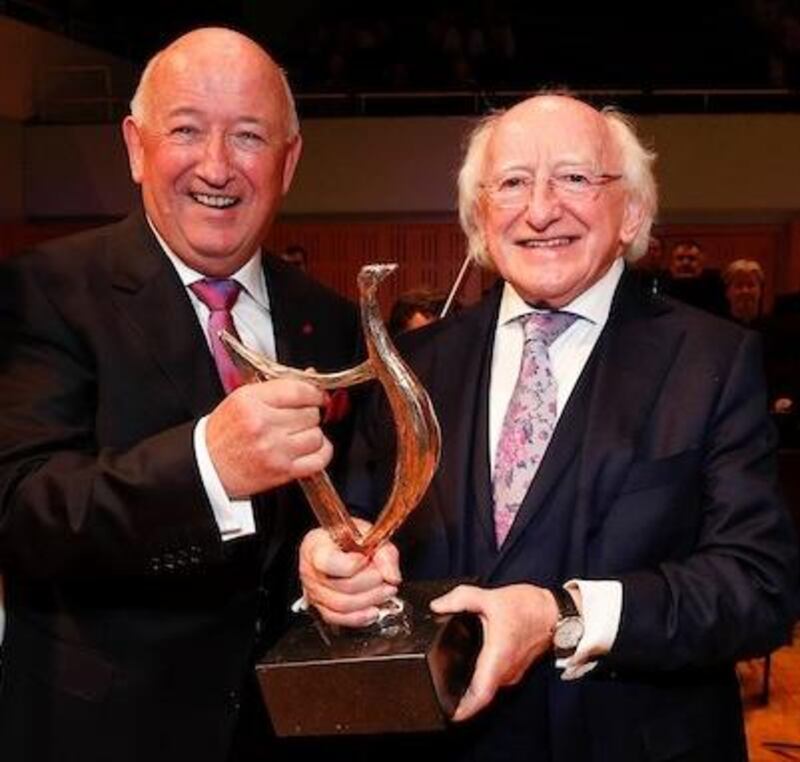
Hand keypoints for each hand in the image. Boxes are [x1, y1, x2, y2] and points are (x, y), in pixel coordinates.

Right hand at [206, 378, 331, 496]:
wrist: (208, 467)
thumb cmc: (223, 434)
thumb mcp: (242, 399)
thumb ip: (276, 387)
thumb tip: (310, 377)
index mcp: (250, 401)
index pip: (299, 390)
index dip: (314, 392)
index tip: (317, 396)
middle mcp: (263, 424)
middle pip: (310, 413)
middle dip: (309, 414)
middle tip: (298, 418)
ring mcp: (274, 449)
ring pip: (317, 435)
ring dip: (312, 434)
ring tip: (298, 435)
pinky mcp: (282, 471)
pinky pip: (319, 458)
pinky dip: (321, 453)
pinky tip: (310, 449)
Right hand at [299, 520, 400, 627]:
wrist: (340, 546)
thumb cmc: (349, 538)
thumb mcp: (369, 534)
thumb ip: (384, 553)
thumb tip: (392, 576)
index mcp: (316, 546)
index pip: (331, 562)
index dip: (354, 564)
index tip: (368, 558)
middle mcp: (310, 571)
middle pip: (341, 586)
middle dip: (371, 584)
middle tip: (386, 578)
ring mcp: (314, 591)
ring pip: (342, 605)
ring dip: (370, 600)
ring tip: (386, 591)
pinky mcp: (321, 608)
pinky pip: (339, 619)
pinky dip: (360, 617)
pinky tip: (374, 610)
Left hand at [431, 584, 558, 721]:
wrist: (556, 612)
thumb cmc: (529, 608)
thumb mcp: (490, 598)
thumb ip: (461, 599)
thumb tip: (437, 605)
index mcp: (498, 657)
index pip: (481, 695)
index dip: (464, 709)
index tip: (451, 714)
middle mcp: (506, 671)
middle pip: (482, 693)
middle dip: (462, 696)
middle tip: (442, 692)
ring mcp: (513, 671)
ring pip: (489, 685)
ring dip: (474, 686)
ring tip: (453, 681)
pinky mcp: (517, 667)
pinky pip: (497, 678)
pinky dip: (484, 676)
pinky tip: (474, 665)